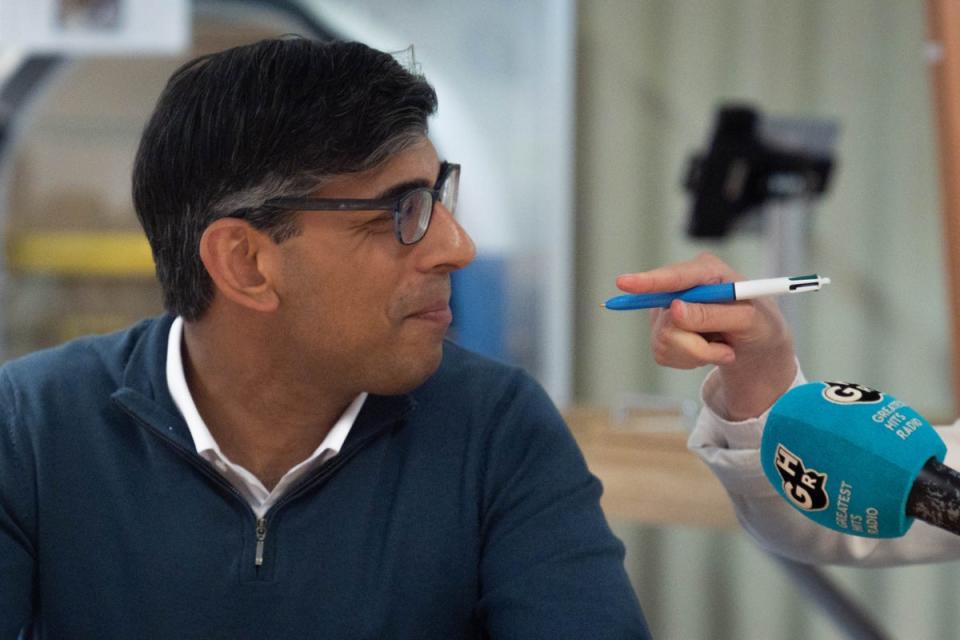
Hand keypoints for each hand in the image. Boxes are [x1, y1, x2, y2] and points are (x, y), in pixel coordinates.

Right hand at [617, 252, 797, 419]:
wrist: (757, 348)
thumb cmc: (760, 325)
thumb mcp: (749, 321)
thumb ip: (713, 314)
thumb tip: (674, 309)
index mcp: (707, 271)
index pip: (675, 276)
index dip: (649, 280)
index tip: (624, 282)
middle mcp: (682, 286)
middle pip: (667, 317)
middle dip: (695, 342)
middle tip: (725, 350)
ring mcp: (668, 308)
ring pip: (663, 339)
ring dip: (697, 353)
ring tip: (721, 349)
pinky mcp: (663, 331)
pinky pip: (662, 352)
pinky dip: (689, 360)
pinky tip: (706, 351)